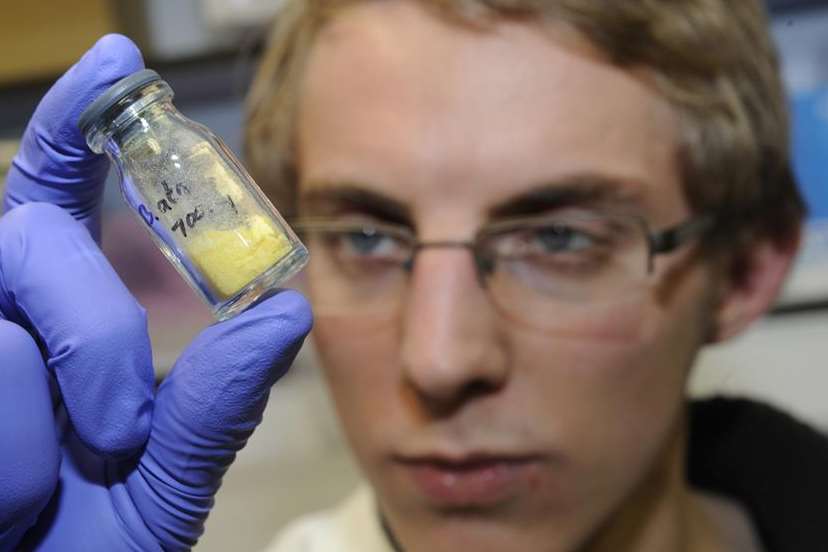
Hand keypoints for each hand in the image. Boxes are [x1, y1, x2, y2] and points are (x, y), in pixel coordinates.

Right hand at [0, 35, 311, 550]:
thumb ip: (219, 401)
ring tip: (34, 498)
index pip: (55, 192)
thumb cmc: (88, 550)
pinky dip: (5, 466)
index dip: (77, 119)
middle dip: (95, 336)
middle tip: (117, 431)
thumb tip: (289, 308)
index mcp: (51, 316)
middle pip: (33, 239)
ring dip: (35, 430)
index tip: (119, 60)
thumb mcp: (166, 479)